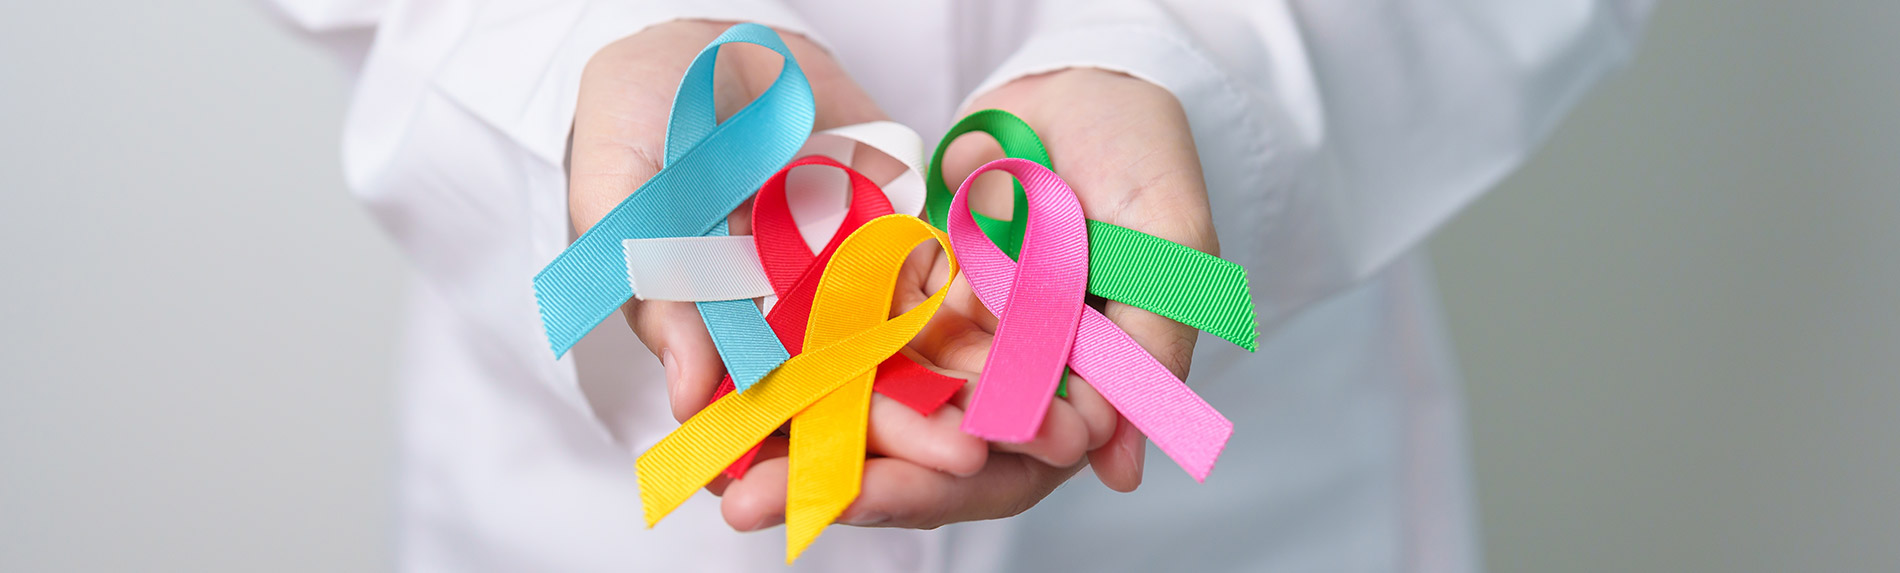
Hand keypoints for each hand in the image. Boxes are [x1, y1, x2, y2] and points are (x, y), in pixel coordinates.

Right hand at [567, 20, 984, 506]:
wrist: (702, 36)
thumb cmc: (636, 115)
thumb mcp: (621, 195)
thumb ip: (656, 291)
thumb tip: (688, 398)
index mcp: (711, 333)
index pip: (756, 414)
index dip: (793, 456)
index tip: (837, 485)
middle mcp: (781, 318)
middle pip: (845, 391)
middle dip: (902, 429)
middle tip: (959, 458)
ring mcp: (839, 275)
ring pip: (900, 347)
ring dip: (951, 387)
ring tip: (1002, 419)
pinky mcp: (889, 227)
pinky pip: (935, 272)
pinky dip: (979, 308)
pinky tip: (1024, 340)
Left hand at [717, 68, 1217, 529]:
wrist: (1086, 81)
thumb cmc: (1144, 162)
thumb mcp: (1167, 252)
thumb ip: (1149, 349)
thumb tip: (1122, 469)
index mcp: (1071, 398)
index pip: (997, 470)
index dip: (930, 489)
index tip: (859, 498)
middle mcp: (999, 385)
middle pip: (913, 456)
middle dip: (835, 482)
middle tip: (747, 505)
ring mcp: (945, 343)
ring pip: (865, 406)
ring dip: (793, 438)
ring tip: (718, 468)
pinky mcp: (899, 293)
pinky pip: (837, 336)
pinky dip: (786, 361)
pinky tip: (723, 380)